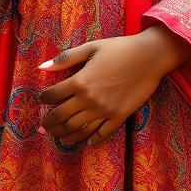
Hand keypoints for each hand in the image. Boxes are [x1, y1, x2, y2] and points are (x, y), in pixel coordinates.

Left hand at [38, 24, 190, 147]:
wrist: (148, 57)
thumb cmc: (118, 48)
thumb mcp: (91, 47)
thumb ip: (66, 58)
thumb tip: (42, 66)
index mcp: (80, 81)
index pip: (54, 95)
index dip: (44, 98)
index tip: (42, 98)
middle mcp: (89, 100)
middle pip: (62, 117)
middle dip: (50, 122)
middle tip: (44, 124)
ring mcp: (104, 111)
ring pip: (78, 129)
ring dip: (65, 134)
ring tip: (58, 136)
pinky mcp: (118, 118)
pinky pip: (101, 134)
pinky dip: (91, 141)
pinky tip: (85, 142)